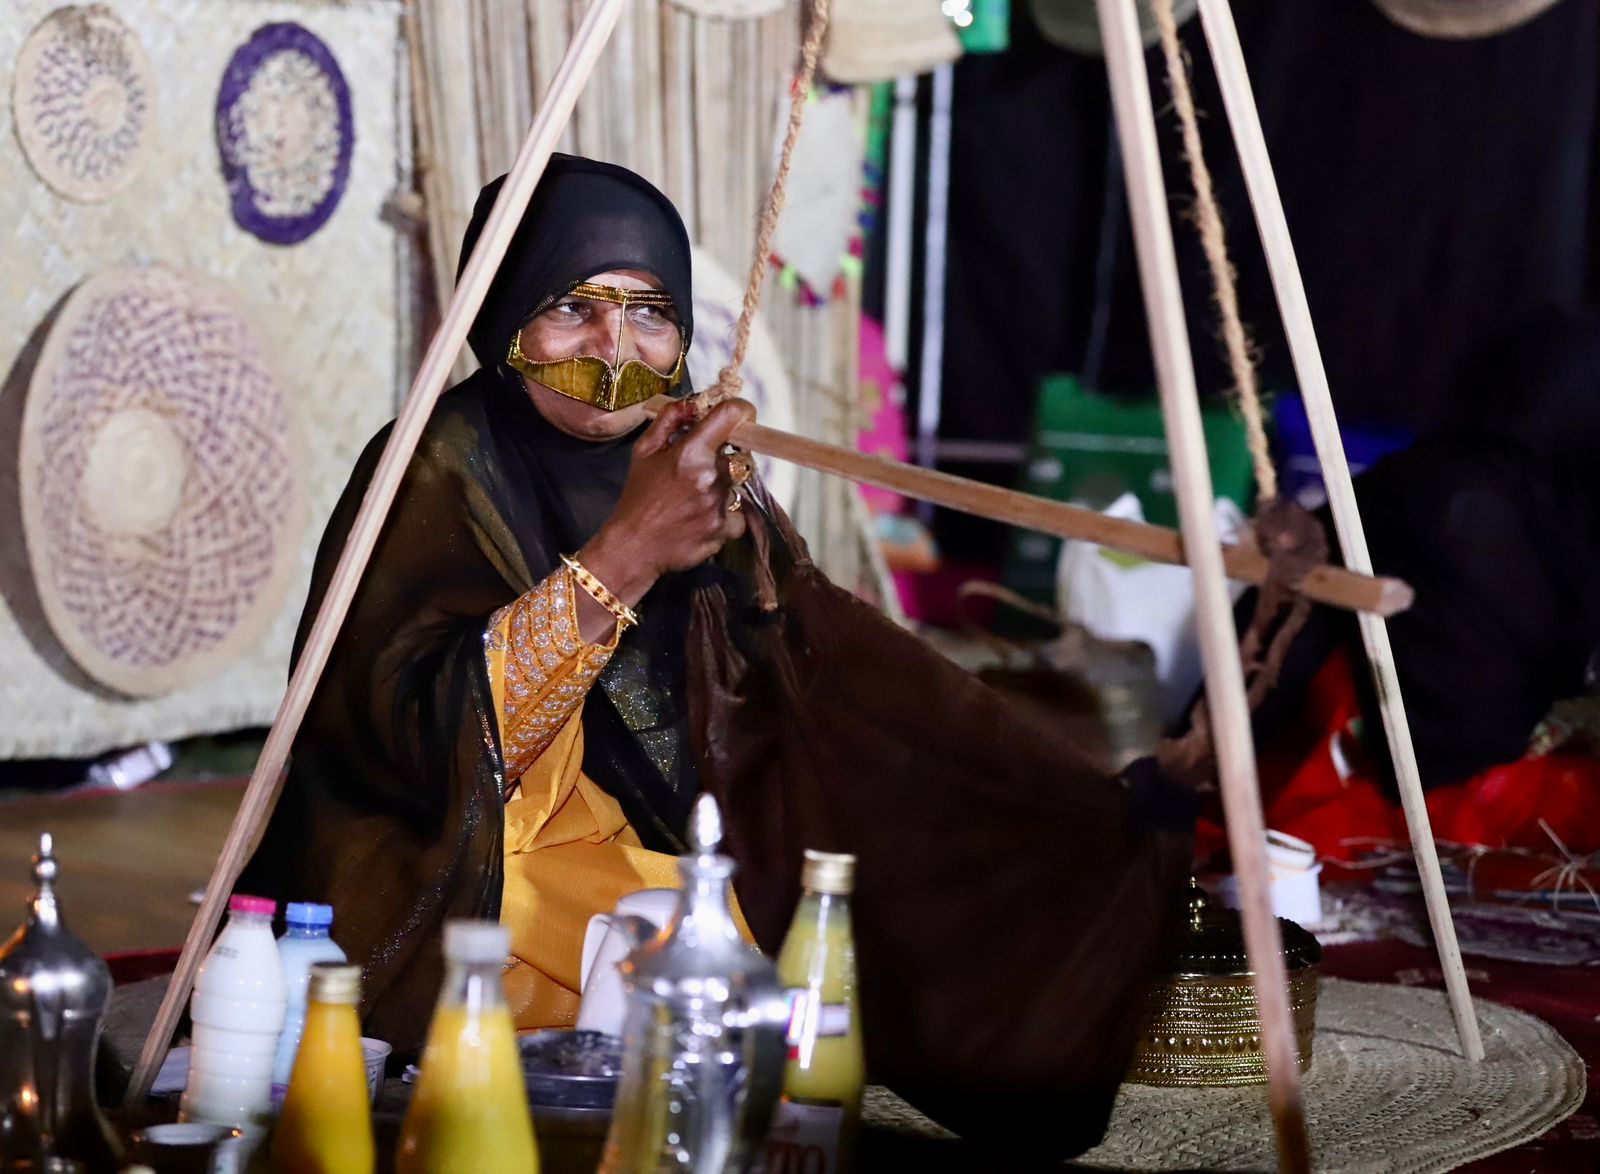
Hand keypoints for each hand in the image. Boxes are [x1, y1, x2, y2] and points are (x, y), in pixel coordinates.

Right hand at [574, 399, 753, 611]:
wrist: (633, 547)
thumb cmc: (638, 497)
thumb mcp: (643, 452)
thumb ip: (670, 420)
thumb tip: (694, 402)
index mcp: (690, 452)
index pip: (731, 416)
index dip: (740, 411)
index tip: (741, 416)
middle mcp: (710, 477)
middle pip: (741, 454)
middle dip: (727, 458)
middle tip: (702, 469)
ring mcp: (720, 504)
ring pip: (738, 485)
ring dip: (723, 487)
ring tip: (695, 498)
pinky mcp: (725, 529)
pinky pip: (738, 514)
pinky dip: (725, 515)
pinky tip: (701, 517)